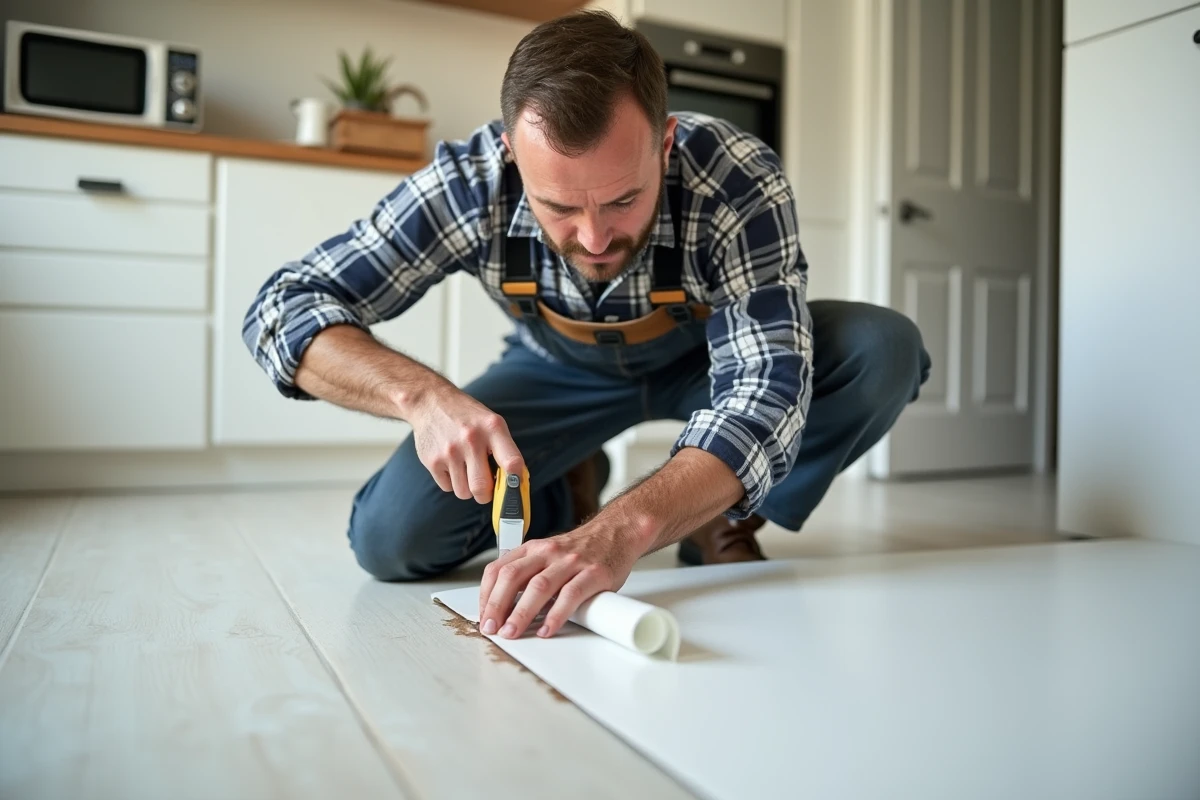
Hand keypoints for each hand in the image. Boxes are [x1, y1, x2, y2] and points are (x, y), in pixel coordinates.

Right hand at [409, 384, 523, 503]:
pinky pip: (447, 487)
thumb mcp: (491, 423)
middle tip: (486, 488)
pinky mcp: (432, 461)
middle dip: (486, 495)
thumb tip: (516, 483)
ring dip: (467, 489)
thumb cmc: (468, 417)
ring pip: (463, 493)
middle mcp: (471, 440)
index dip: (515, 482)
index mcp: (492, 428)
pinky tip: (451, 465)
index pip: (511, 462)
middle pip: (482, 488)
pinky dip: (451, 482)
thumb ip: (504, 450)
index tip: (514, 488)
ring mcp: (450, 451)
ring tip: (466, 471)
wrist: (431, 402)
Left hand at [478, 521, 643, 638]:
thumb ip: (529, 574)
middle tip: (493, 629)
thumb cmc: (581, 550)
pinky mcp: (594, 573)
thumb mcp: (548, 554)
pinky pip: (571, 594)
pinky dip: (556, 614)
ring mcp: (571, 562)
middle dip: (497, 606)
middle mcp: (548, 552)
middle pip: (513, 577)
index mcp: (532, 549)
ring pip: (539, 587)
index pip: (498, 569)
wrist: (618, 532)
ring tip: (513, 633)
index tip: (484, 618)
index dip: (486, 595)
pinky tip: (547, 629)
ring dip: (521, 613)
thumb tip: (505, 607)